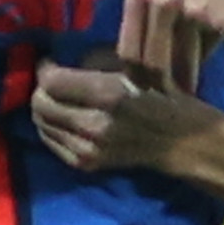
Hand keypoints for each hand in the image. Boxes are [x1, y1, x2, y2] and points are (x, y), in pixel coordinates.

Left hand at [33, 57, 217, 176]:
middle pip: (41, 104)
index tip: (52, 61)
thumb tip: (62, 59)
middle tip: (53, 80)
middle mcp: (94, 125)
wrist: (182, 141)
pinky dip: (52, 127)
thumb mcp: (134, 67)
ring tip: (59, 98)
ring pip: (42, 124)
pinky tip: (64, 118)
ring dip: (45, 107)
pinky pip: (50, 142)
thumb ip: (95, 61)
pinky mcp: (87, 164)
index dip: (46, 68)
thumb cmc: (162, 95)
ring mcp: (89, 149)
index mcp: (108, 95)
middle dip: (42, 88)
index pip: (51, 82)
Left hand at [117, 0, 223, 93]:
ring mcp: (190, 12)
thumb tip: (137, 60)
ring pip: (181, 65)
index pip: (128, 51)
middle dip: (159, 88)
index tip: (143, 87)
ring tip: (188, 88)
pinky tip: (210, 50)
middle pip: (152, 66)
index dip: (135, 77)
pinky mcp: (219, 21)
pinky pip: (207, 54)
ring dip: (185, 82)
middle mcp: (160, 2)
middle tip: (166, 97)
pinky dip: (207, 60)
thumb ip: (147, 10)